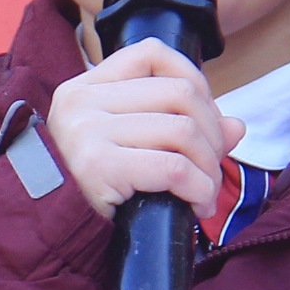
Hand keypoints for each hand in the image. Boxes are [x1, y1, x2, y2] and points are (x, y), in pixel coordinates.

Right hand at [41, 37, 244, 223]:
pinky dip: (200, 189)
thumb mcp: (131, 146)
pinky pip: (174, 168)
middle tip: (211, 166)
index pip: (152, 53)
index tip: (203, 118)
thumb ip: (180, 127)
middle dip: (212, 132)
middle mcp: (82, 100)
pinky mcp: (99, 166)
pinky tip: (197, 205)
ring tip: (205, 191)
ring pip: (183, 131)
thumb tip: (237, 126)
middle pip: (179, 93)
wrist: (53, 235)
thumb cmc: (93, 190)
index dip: (194, 79)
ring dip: (209, 167)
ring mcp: (87, 131)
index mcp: (86, 86)